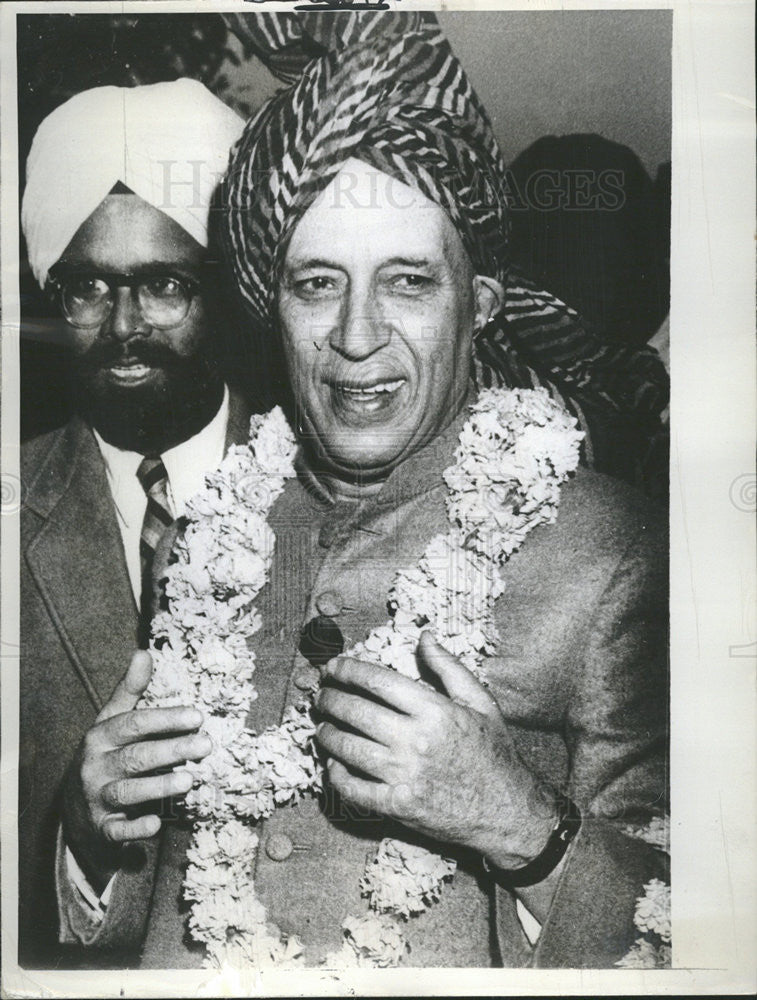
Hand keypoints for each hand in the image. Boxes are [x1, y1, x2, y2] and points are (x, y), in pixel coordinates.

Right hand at [62, 651, 210, 888]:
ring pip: (128, 792)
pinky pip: (118, 830)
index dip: (165, 719)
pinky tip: (156, 823)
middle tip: (205, 745)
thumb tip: (143, 653)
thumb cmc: (103, 757)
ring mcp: (97, 798)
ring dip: (159, 785)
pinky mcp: (102, 828)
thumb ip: (129, 691)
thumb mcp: (109, 722)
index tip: (197, 716)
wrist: (73, 812)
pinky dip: (136, 828)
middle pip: (136, 756)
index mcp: (100, 737)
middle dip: (172, 749)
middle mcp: (95, 766)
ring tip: (189, 779)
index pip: (133, 724)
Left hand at [315, 632, 556, 868]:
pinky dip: (336, 775)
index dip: (348, 670)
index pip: (378, 681)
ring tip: (322, 727)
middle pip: (356, 712)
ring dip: (327, 734)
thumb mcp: (480, 702)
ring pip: (348, 748)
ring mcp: (405, 775)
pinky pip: (353, 789)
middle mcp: (416, 740)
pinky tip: (333, 764)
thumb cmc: (493, 752)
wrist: (507, 810)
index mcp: (434, 710)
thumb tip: (425, 636)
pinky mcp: (399, 806)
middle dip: (330, 699)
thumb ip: (448, 667)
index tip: (333, 667)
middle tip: (321, 696)